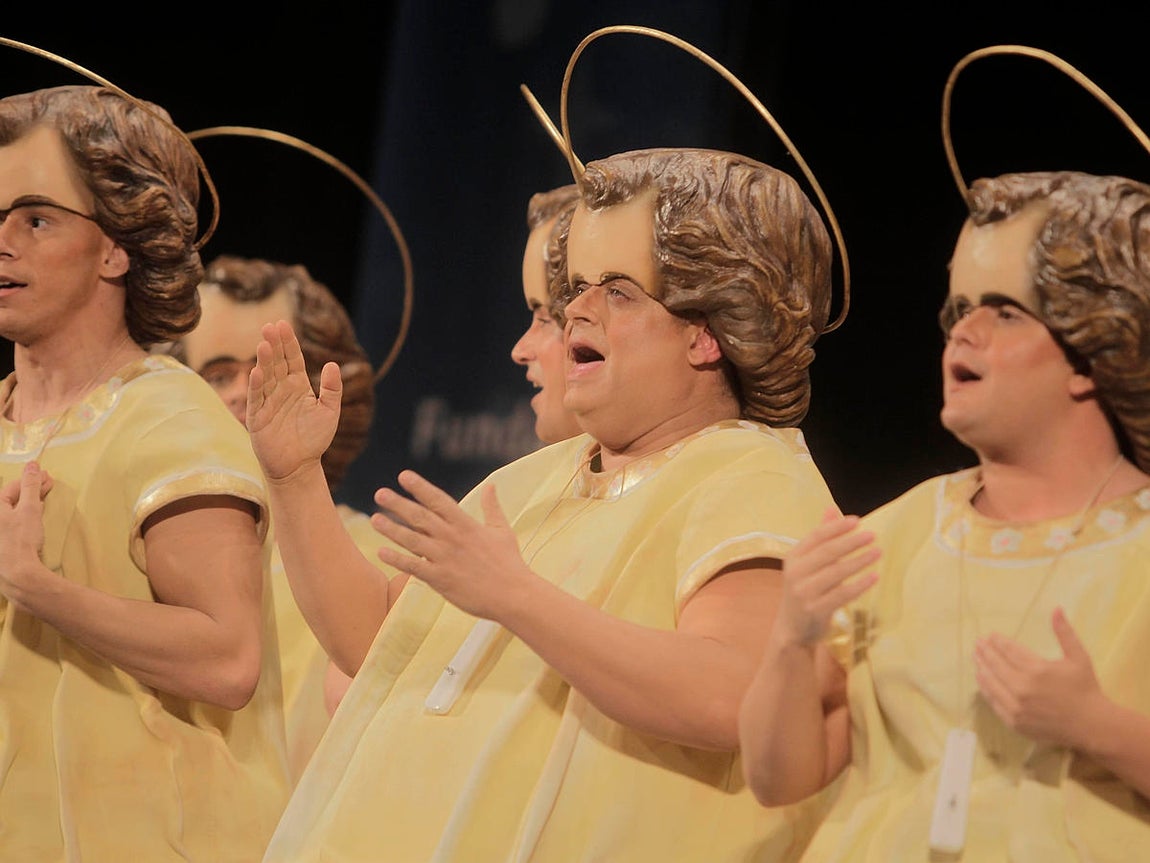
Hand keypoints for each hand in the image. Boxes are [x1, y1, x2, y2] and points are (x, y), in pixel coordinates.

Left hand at [0, 461, 52, 605]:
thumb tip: (32, 465)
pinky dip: (24, 517)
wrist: (16, 573)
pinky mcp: (2, 545)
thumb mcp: (29, 509)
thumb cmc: (20, 539)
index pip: (12, 488)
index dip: (31, 480)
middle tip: (48, 484)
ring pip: (12, 512)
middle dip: (30, 490)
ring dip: (28, 503)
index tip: (47, 476)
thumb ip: (31, 486)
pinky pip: (12, 524)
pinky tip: (33, 519)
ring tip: (42, 499)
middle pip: (10, 499)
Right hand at [246, 319, 341, 481]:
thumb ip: (332, 389)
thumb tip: (333, 364)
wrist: (299, 466)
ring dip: (264, 360)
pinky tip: (256, 371)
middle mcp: (281, 390)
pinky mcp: (258, 417)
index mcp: (298, 386)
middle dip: (274, 345)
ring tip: (264, 343)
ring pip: (265, 376)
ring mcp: (268, 402)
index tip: (283, 324)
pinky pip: (257, 398)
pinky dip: (256, 385)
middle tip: (270, 326)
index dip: (288, 343)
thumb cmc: (314, 439)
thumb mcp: (329, 412)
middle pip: (276, 363)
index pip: (292, 359)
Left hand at [371, 471, 531, 620]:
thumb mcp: (501, 530)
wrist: (513, 595)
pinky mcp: (441, 579)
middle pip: (420, 517)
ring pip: (412, 540)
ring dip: (392, 529)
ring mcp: (445, 558)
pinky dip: (397, 560)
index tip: (403, 476)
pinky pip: (414, 567)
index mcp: (466, 525)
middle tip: (380, 493)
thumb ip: (492, 507)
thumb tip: (491, 485)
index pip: (439, 500)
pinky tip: (381, 552)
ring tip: (374, 520)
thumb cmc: (509, 563)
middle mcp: (452, 538)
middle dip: (399, 504)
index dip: (420, 487)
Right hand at [774, 509, 878, 648]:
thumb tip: (832, 509)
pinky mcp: (816, 609)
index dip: (836, 527)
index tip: (857, 521)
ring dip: (859, 561)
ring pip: (836, 572)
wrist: (792, 629)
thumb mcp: (807, 563)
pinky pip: (843, 594)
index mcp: (793, 557)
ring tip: (878, 552)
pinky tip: (874, 576)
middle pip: (827, 552)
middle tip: (872, 535)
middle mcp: (796, 573)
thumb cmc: (804, 590)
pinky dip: (860, 585)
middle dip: (851, 542)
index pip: (816, 536)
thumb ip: (820, 538)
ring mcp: (805, 592)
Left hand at [974, 607, 1104, 748]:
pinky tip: (982, 680)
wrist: (1091, 726)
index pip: (1009, 651)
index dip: (998, 642)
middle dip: (986, 652)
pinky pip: (994, 702)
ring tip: (976, 658)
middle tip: (978, 643)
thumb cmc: (1085, 688)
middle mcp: (1023, 687)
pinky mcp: (1014, 721)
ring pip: (991, 683)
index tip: (991, 635)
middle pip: (996, 665)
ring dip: (981, 668)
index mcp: (1037, 669)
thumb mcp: (1078, 657)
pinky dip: (986, 689)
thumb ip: (1064, 632)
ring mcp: (1017, 706)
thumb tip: (1057, 607)